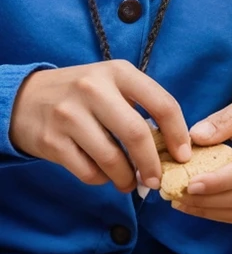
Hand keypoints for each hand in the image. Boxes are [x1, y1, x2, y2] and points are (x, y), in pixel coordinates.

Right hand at [9, 61, 189, 191]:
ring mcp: (69, 115)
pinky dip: (102, 179)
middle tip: (157, 180)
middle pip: (136, 134)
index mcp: (118, 72)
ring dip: (126, 178)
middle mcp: (94, 89)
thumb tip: (173, 146)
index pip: (162, 103)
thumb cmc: (82, 94)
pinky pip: (88, 171)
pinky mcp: (52, 141)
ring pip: (112, 158)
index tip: (184, 155)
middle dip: (152, 164)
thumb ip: (141, 105)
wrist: (25, 99)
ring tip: (130, 182)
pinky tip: (104, 175)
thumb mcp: (112, 83)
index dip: (178, 134)